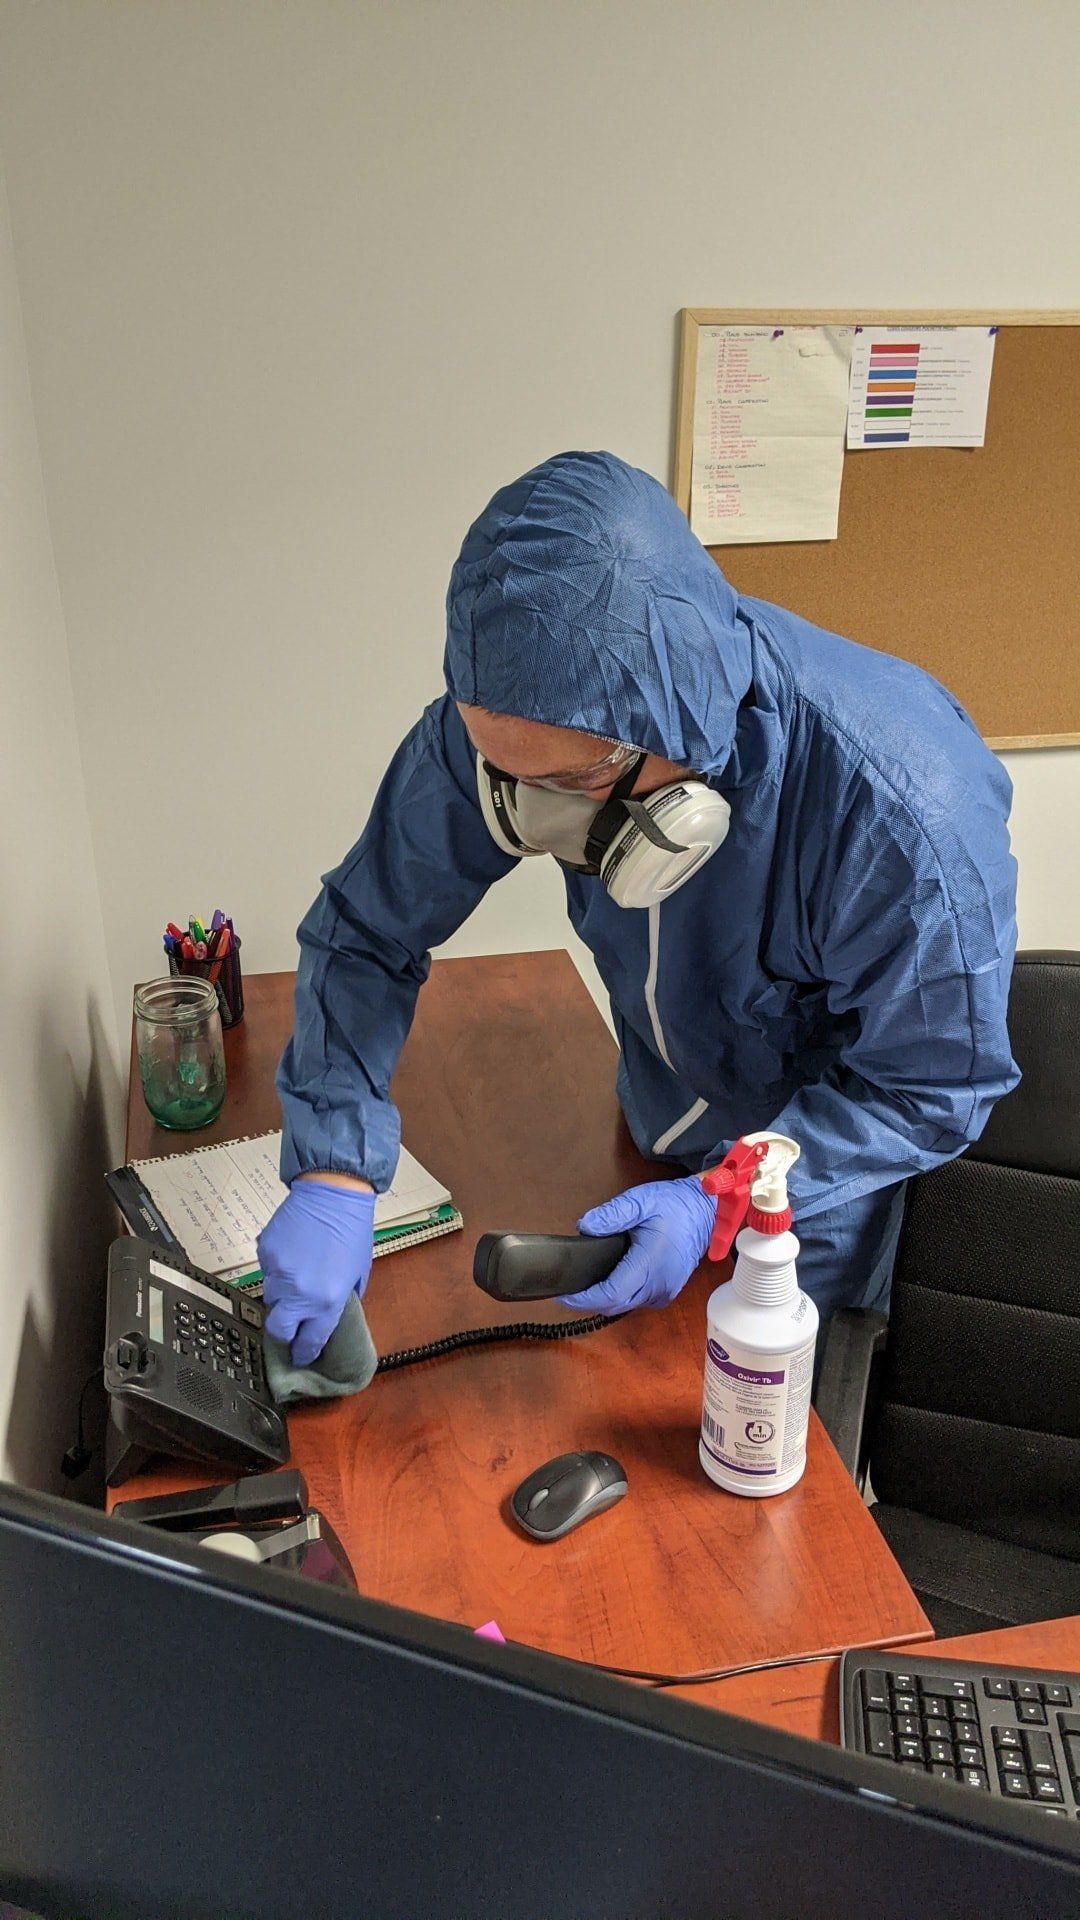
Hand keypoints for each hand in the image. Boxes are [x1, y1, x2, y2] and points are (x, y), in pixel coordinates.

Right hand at [258, 1179, 376, 1366]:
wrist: (333, 1192)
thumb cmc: (352, 1230)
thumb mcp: (356, 1273)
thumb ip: (341, 1299)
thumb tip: (327, 1314)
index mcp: (327, 1301)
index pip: (309, 1341)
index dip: (304, 1352)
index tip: (302, 1355)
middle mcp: (299, 1292)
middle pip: (279, 1330)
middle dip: (285, 1333)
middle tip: (291, 1327)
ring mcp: (279, 1273)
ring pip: (271, 1299)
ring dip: (282, 1297)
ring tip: (298, 1277)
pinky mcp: (266, 1254)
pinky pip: (267, 1272)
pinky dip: (277, 1269)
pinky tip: (293, 1254)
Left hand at [560, 1175, 715, 1314]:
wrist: (705, 1211)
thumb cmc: (674, 1205)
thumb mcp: (639, 1200)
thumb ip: (611, 1214)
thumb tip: (585, 1227)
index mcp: (650, 1263)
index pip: (612, 1294)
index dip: (585, 1299)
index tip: (564, 1296)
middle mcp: (659, 1284)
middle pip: (616, 1305)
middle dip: (590, 1301)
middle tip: (570, 1288)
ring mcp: (666, 1291)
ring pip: (627, 1306)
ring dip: (607, 1299)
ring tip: (589, 1282)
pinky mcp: (668, 1292)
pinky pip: (639, 1301)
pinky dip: (623, 1296)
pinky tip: (613, 1280)